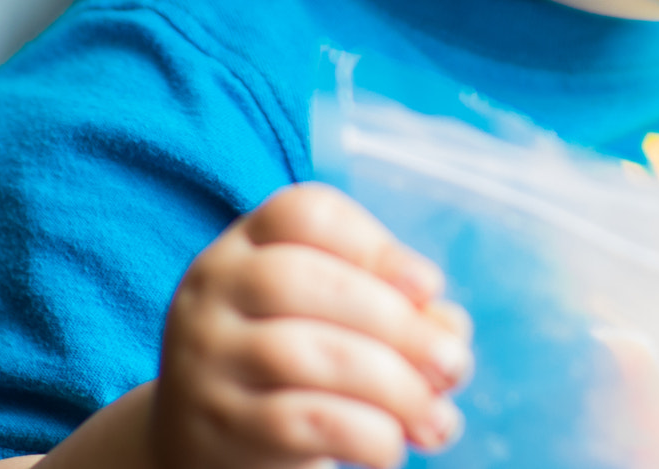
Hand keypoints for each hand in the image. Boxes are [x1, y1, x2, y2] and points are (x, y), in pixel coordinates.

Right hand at [155, 183, 473, 468]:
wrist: (207, 447)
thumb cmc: (297, 367)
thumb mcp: (341, 323)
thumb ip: (401, 313)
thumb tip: (449, 330)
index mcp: (246, 246)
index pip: (304, 213)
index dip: (375, 243)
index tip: (430, 286)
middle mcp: (213, 290)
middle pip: (299, 279)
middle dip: (394, 322)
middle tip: (453, 365)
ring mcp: (205, 358)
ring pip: (299, 353)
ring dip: (390, 386)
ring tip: (437, 420)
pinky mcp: (216, 427)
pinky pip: (296, 421)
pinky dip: (363, 433)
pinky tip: (391, 448)